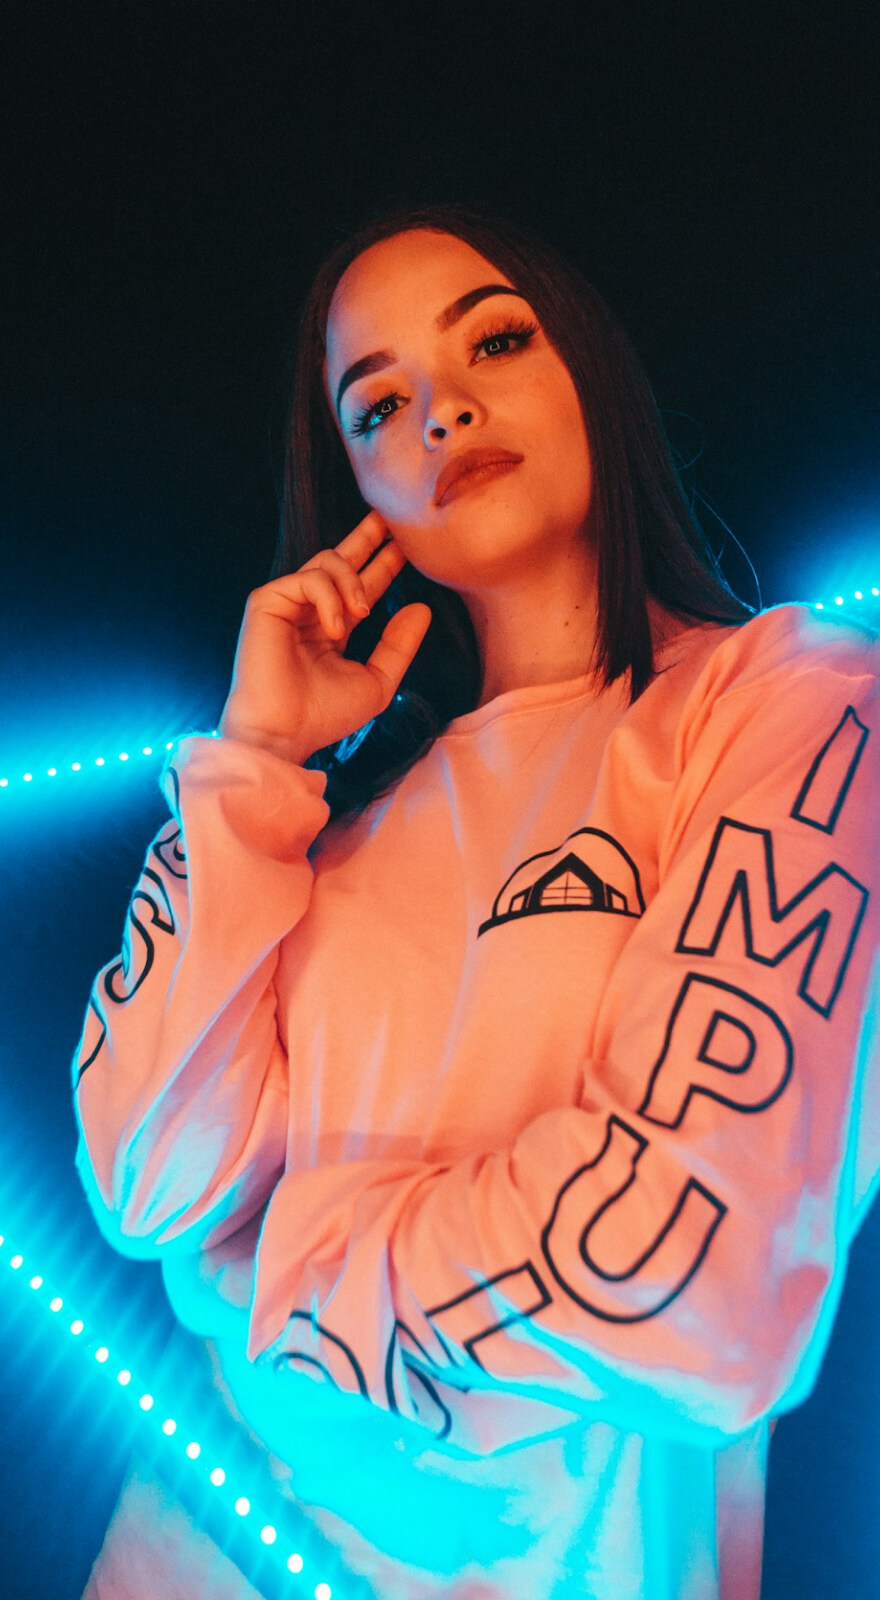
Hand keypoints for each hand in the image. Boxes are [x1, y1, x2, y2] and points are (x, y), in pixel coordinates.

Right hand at [218, 511, 431, 764]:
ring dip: (353, 582)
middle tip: (390, 517)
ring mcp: (287, 604)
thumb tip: (422, 606)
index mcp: (332, 627)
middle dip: (366, 536)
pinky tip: (335, 629)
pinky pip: (309, 578)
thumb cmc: (325, 716)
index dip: (384, 564)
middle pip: (339, 558)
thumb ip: (399, 645)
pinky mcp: (267, 601)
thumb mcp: (376, 680)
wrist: (285, 732)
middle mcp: (308, 611)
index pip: (361, 586)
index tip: (407, 547)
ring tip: (362, 614)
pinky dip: (329, 598)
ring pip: (327, 561)